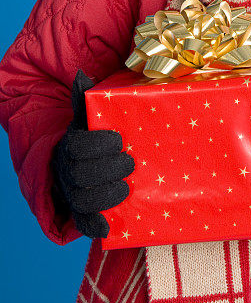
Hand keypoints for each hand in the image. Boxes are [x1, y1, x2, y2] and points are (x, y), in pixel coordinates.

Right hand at [51, 69, 134, 238]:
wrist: (78, 165)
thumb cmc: (91, 137)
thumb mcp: (88, 117)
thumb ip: (86, 98)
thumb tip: (82, 74)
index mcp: (71, 146)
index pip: (78, 146)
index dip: (98, 144)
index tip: (119, 139)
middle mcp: (68, 171)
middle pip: (82, 174)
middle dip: (109, 168)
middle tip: (131, 162)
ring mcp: (73, 193)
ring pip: (83, 200)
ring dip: (106, 195)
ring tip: (127, 187)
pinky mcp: (81, 212)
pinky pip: (82, 223)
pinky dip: (93, 227)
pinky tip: (109, 228)